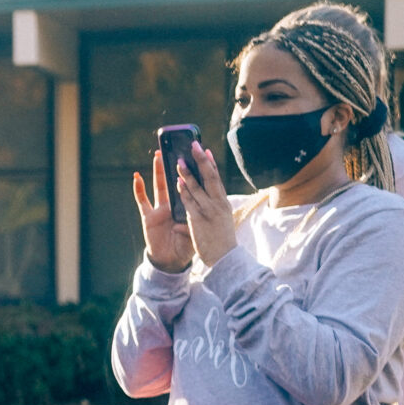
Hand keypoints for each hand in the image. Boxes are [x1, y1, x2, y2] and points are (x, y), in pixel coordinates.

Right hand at [132, 152, 194, 272]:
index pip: (191, 185)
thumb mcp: (195, 233)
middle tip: (177, 147)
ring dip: (158, 171)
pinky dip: (138, 189)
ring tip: (158, 155)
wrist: (171, 261)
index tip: (197, 155)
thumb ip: (196, 222)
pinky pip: (142, 200)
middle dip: (175, 165)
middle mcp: (173, 204)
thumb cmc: (185, 246)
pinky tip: (137, 177)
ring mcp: (160, 209)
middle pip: (175, 180)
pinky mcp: (148, 216)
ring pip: (159, 185)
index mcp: (187, 206)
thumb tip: (196, 212)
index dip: (194, 171)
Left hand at [175, 142, 237, 265]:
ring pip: (197, 188)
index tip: (206, 150)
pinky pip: (189, 203)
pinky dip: (184, 192)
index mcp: (223, 203)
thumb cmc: (223, 240)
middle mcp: (218, 204)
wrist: (226, 259)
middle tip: (194, 145)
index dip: (211, 164)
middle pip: (209, 177)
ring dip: (188, 174)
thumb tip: (211, 198)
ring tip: (179, 161)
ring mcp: (209, 211)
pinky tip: (177, 183)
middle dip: (201, 161)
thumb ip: (214, 208)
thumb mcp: (222, 220)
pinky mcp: (198, 220)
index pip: (216, 179)